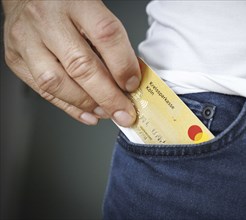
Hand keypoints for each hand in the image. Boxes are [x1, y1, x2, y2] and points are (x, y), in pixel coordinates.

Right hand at [3, 0, 140, 125]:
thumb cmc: (65, 4)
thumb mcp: (93, 12)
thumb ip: (111, 42)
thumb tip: (129, 77)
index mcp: (75, 2)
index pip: (106, 35)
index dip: (123, 65)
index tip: (133, 84)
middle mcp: (47, 20)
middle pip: (81, 65)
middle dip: (108, 96)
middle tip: (124, 111)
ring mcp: (27, 40)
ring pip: (57, 83)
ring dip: (87, 104)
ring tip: (106, 112)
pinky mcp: (16, 59)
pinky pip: (43, 91)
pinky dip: (69, 107)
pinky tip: (87, 113)